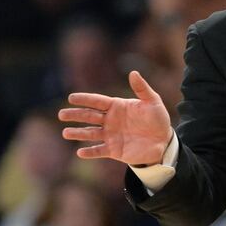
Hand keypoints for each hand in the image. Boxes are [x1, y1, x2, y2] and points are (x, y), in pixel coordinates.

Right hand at [59, 71, 173, 165]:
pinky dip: (90, 152)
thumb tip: (133, 72)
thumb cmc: (157, 119)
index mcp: (117, 106)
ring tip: (65, 133)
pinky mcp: (114, 150)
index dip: (85, 99)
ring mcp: (111, 135)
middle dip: (75, 115)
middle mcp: (110, 120)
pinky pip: (99, 150)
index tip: (71, 98)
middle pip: (89, 116)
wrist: (163, 141)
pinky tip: (80, 152)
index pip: (97, 101)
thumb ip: (142, 88)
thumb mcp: (152, 101)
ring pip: (90, 134)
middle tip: (61, 114)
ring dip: (78, 133)